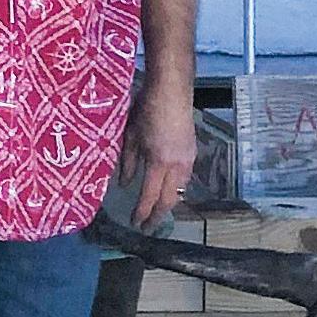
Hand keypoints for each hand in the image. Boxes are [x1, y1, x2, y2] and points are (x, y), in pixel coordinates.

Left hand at [121, 80, 196, 229]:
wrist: (172, 90)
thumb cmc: (146, 109)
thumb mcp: (131, 136)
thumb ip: (128, 163)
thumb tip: (124, 184)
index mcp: (159, 163)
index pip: (150, 196)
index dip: (142, 212)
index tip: (135, 223)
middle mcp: (177, 166)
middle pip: (169, 199)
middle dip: (158, 215)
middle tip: (148, 226)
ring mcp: (188, 159)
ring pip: (180, 190)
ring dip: (169, 202)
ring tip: (158, 210)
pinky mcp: (192, 151)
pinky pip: (185, 178)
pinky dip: (176, 188)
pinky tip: (169, 188)